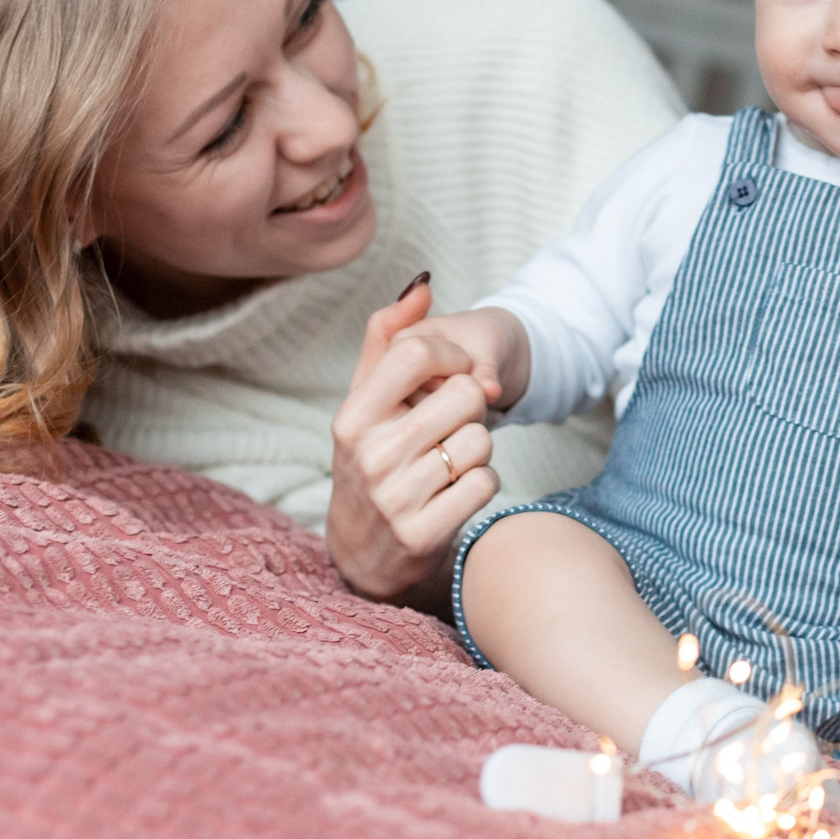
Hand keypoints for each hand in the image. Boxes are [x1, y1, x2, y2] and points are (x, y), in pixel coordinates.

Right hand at [324, 280, 512, 603]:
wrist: (364, 553)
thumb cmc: (372, 460)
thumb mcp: (366, 401)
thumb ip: (388, 337)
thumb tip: (421, 284)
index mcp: (351, 416)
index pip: (416, 351)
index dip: (452, 359)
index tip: (451, 377)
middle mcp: (370, 456)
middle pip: (466, 394)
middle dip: (470, 409)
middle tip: (447, 430)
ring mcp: (395, 498)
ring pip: (483, 441)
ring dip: (478, 450)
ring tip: (447, 464)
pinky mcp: (423, 534)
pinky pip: (487, 483)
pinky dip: (482, 485)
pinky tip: (454, 493)